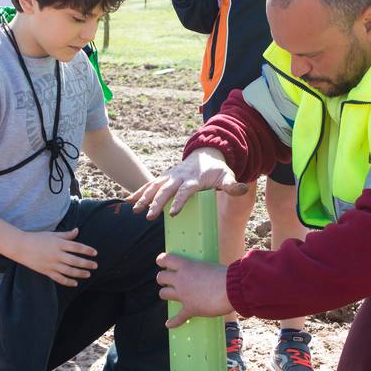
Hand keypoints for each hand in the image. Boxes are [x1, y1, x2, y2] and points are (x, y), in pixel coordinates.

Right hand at [15, 227, 97, 286]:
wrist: (21, 246)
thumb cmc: (37, 238)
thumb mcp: (53, 234)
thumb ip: (66, 235)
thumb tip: (77, 230)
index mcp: (59, 243)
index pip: (77, 247)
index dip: (87, 250)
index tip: (95, 253)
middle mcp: (56, 254)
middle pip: (75, 260)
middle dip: (86, 263)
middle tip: (95, 265)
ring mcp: (51, 264)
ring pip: (68, 271)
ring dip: (80, 273)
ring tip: (88, 274)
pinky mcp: (46, 271)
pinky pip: (59, 278)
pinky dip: (67, 281)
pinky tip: (75, 283)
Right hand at [129, 148, 247, 218]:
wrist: (206, 154)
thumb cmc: (216, 170)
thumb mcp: (226, 176)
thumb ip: (232, 185)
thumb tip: (243, 189)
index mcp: (194, 178)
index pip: (186, 191)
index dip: (179, 201)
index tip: (172, 213)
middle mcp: (179, 176)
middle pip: (166, 190)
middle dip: (157, 203)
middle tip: (149, 217)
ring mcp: (170, 176)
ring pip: (154, 186)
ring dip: (144, 197)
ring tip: (135, 210)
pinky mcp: (164, 177)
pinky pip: (149, 185)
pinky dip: (138, 192)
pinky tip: (128, 202)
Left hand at [156, 254, 230, 327]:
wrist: (232, 289)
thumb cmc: (226, 275)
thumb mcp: (210, 266)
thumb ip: (202, 270)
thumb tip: (204, 275)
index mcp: (187, 266)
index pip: (166, 259)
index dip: (161, 260)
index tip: (161, 262)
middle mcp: (181, 279)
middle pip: (161, 277)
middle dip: (163, 279)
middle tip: (168, 280)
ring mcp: (184, 295)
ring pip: (164, 294)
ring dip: (166, 294)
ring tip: (170, 295)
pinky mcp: (190, 309)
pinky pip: (178, 317)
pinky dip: (173, 322)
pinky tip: (169, 324)